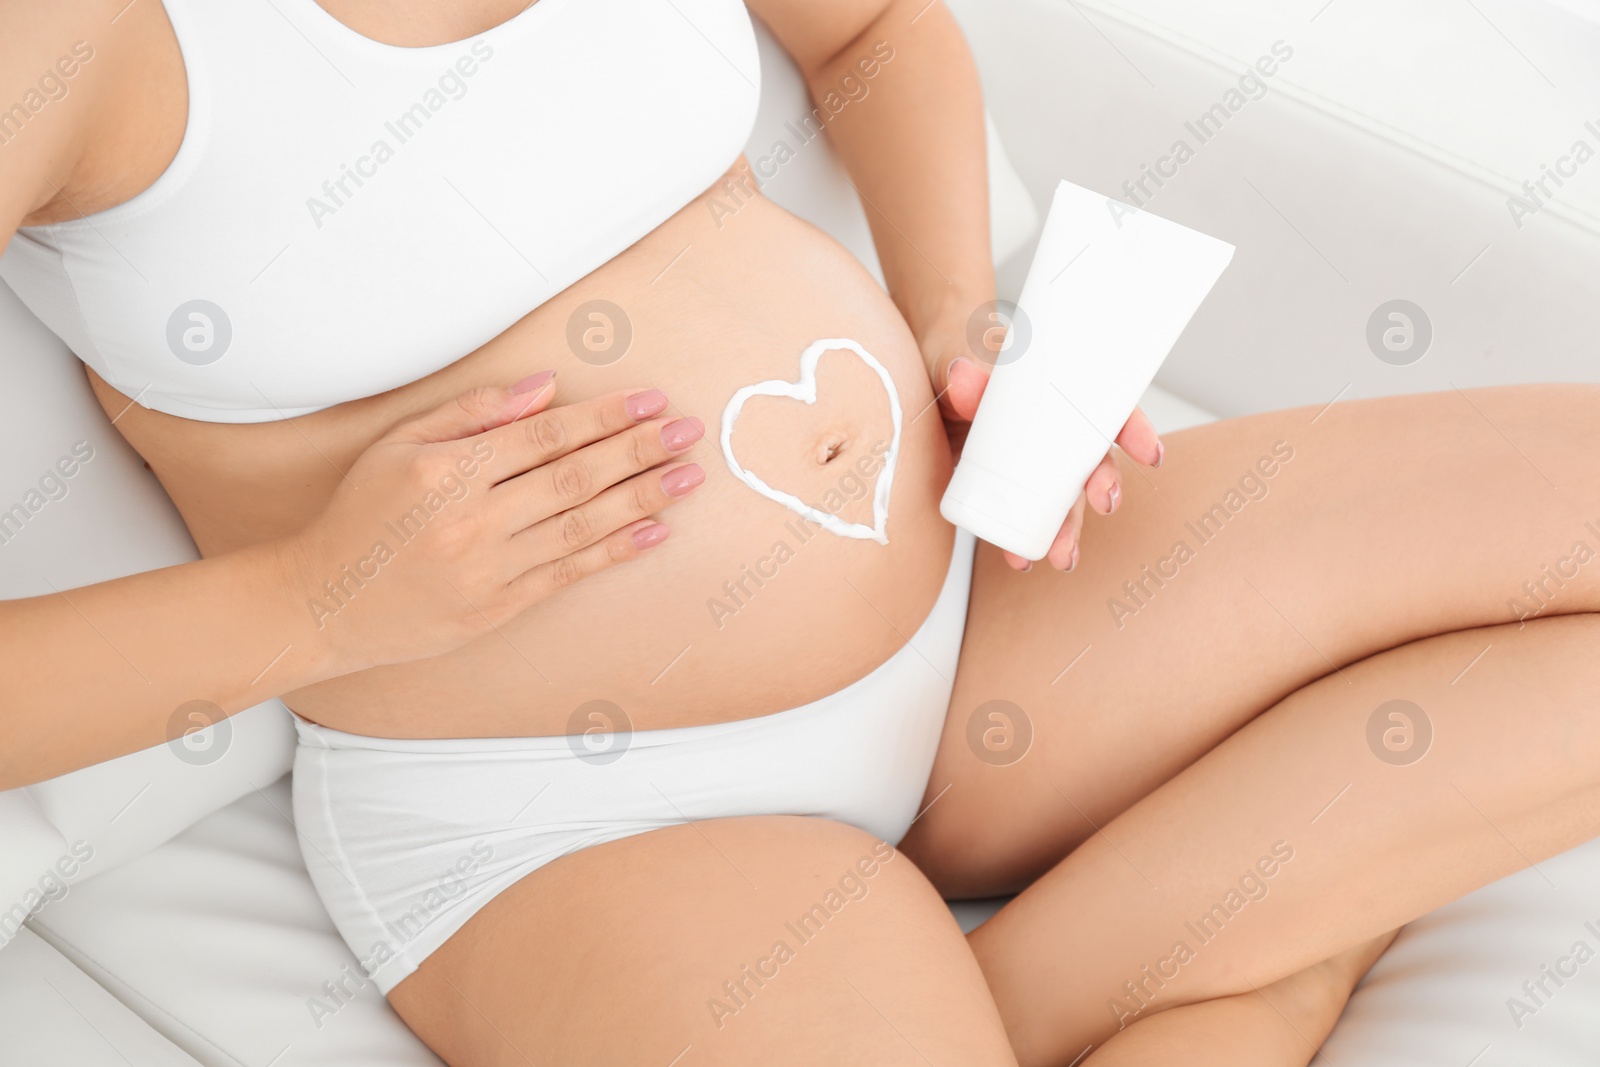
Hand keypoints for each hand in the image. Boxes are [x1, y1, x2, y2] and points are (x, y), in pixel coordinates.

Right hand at [279, 375, 705, 670]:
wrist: (324, 603)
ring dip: (642, 499)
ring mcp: (489, 568)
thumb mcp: (399, 445)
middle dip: (638, 451)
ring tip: (688, 477)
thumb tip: (544, 387)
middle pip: (574, 477)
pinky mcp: (499, 607)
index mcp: (448, 471)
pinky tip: (655, 531)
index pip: (544, 435)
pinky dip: (615, 551)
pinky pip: (569, 574)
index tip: (650, 401)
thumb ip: (472, 414)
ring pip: (581, 526)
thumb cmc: (362, 516)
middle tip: (689, 433)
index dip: (604, 417)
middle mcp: (473, 520)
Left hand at [922, 303, 1164, 572]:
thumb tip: (964, 379)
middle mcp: (1053, 427)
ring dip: (1067, 528)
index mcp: (1059, 388)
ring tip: (1062, 556)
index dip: (1134, 430)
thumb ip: (962, 371)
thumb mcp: (958, 355)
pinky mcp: (1002, 479)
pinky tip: (1020, 558)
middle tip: (1103, 505)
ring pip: (1062, 496)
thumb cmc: (956, 352)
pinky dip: (1022, 538)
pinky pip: (1021, 511)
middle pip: (1091, 461)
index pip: (1107, 406)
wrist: (925, 369)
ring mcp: (1030, 456)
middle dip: (1102, 488)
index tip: (1149, 454)